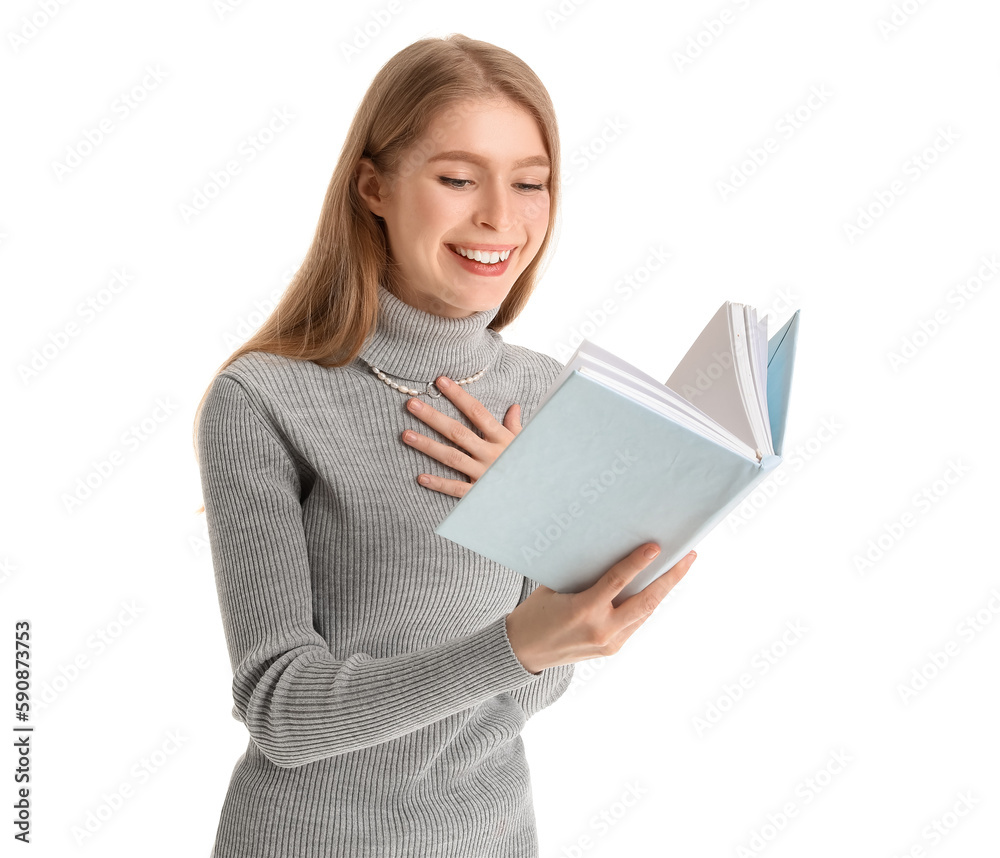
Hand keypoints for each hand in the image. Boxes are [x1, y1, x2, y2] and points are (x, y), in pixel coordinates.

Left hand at [401, 375, 521, 497]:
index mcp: (501, 438)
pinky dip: (439, 483)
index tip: (441, 381)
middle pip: (457, 432)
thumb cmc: (530, 465)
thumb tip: (514, 407)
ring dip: (427, 446)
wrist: (540, 496)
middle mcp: (490, 454)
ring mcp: (483, 474)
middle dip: (433, 417)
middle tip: (411, 404)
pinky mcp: (478, 494)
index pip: (477, 412)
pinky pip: (456, 489)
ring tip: (406, 435)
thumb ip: (516, 426)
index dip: (459, 396)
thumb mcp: (525, 443)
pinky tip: (420, 477)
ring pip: (451, 457)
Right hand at [504, 543, 697, 673]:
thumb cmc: (535, 613)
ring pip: (645, 613)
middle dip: (671, 578)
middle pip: (646, 602)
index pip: (617, 582)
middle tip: (689, 556)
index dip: (637, 563)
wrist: (522, 653)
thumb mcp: (554, 587)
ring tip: (679, 567)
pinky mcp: (611, 650)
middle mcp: (600, 630)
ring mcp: (609, 643)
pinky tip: (656, 588)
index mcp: (582, 611)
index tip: (656, 547)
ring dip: (663, 591)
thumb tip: (610, 549)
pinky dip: (646, 604)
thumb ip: (583, 573)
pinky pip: (635, 623)